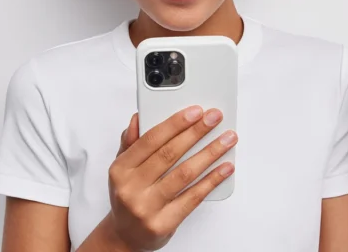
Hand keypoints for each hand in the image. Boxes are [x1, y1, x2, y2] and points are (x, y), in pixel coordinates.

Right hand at [104, 106, 236, 250]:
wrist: (125, 237)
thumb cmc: (128, 197)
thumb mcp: (122, 169)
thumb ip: (131, 143)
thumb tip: (139, 118)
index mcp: (120, 169)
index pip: (150, 140)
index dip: (175, 123)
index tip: (195, 111)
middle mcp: (131, 188)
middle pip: (169, 154)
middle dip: (196, 132)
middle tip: (214, 118)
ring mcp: (147, 207)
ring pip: (184, 174)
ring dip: (210, 153)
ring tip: (227, 139)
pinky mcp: (164, 223)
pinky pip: (193, 197)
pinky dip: (212, 180)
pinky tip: (224, 167)